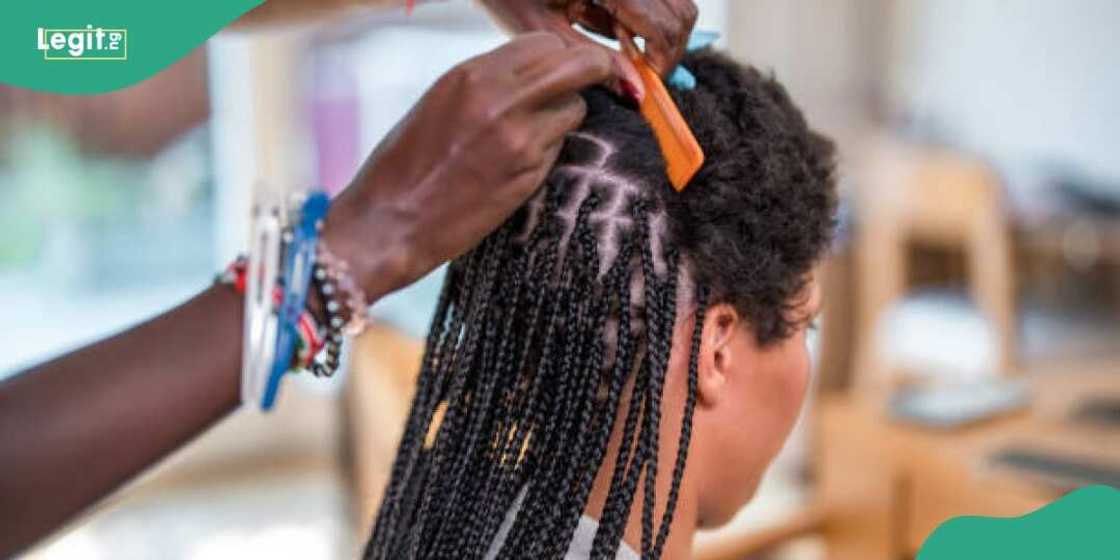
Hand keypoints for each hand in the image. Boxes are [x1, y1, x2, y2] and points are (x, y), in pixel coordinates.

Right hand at [322, 32, 611, 301]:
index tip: (560, 69)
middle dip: (591, 71)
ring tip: (537, 134)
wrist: (388, 224)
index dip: (559, 55)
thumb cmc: (402, 167)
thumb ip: (486, 83)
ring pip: (577, 107)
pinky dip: (552, 149)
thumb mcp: (439, 104)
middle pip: (577, 64)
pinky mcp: (528, 175)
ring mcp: (518, 138)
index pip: (544, 44)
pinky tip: (522, 163)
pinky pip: (561, 146)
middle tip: (593, 84)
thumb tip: (529, 75)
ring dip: (567, 116)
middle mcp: (498, 99)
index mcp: (470, 75)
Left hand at [480, 0, 698, 97]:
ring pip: (677, 2)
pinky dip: (643, 15)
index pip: (664, 26)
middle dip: (666, 48)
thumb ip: (595, 61)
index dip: (660, 62)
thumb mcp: (547, 33)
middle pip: (681, 12)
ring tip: (619, 43)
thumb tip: (635, 91)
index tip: (645, 86)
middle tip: (637, 71)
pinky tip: (611, 22)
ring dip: (657, 30)